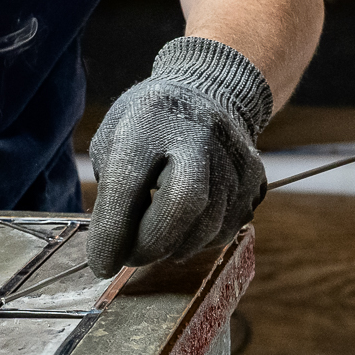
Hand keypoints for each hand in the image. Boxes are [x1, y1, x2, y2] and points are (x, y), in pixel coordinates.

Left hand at [86, 36, 273, 276]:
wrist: (211, 91)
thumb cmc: (150, 121)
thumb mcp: (115, 136)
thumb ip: (111, 187)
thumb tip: (112, 245)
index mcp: (151, 118)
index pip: (128, 183)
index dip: (112, 232)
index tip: (100, 263)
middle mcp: (199, 135)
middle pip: (183, 204)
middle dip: (151, 243)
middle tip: (130, 256)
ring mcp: (233, 157)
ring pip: (207, 227)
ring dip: (174, 247)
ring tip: (154, 238)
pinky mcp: (254, 180)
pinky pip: (225, 230)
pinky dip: (198, 240)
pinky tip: (183, 227)